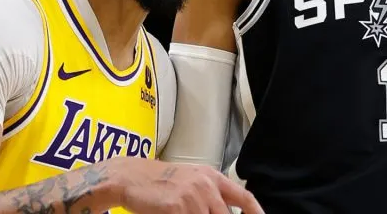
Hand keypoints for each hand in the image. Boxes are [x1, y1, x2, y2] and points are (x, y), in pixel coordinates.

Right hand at [109, 157, 263, 213]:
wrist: (131, 177)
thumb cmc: (160, 182)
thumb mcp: (191, 181)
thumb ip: (210, 195)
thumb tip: (225, 211)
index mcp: (212, 177)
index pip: (244, 197)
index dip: (256, 212)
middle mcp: (206, 185)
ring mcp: (193, 197)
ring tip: (179, 212)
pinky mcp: (177, 208)